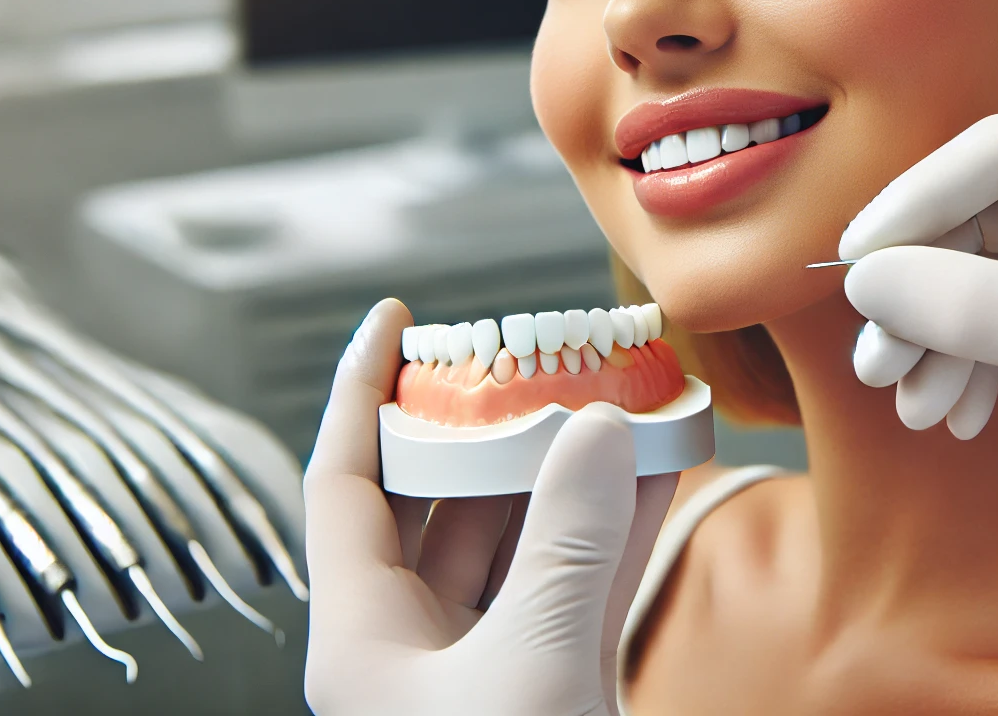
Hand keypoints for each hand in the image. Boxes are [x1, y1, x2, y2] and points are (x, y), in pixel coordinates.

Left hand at [303, 299, 676, 714]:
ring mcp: (485, 669)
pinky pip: (576, 588)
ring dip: (571, 476)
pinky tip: (654, 471)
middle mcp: (412, 647)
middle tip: (538, 358)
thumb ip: (568, 545)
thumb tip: (599, 428)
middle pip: (441, 500)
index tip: (397, 318)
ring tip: (616, 401)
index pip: (344, 482)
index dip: (363, 392)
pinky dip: (614, 533)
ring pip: (519, 543)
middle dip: (496, 426)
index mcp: (362, 640)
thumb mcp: (533, 666)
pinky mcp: (550, 687)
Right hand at [838, 103, 997, 605]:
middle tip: (878, 366)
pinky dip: (994, 359)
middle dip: (928, 293)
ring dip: (952, 337)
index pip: (997, 152)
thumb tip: (867, 284)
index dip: (911, 210)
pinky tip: (963, 410)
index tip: (849, 274)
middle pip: (990, 215)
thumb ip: (981, 308)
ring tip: (916, 405)